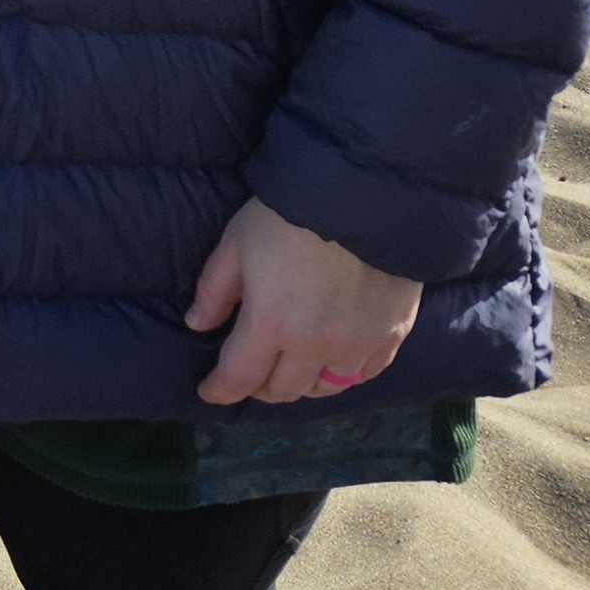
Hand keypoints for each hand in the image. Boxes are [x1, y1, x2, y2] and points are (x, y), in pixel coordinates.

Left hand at [186, 197, 421, 405]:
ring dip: (302, 384)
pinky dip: (344, 375)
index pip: (239, 377)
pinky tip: (334, 363)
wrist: (366, 198)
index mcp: (270, 324)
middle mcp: (314, 345)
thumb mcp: (236, 243)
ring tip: (291, 370)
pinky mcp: (392, 335)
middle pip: (283, 390)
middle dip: (259, 388)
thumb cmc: (290, 215)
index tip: (208, 391)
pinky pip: (365, 374)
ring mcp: (357, 344)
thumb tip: (197, 325)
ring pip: (326, 389)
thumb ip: (215, 290)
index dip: (219, 389)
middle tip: (250, 376)